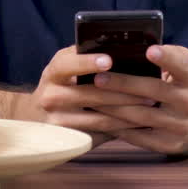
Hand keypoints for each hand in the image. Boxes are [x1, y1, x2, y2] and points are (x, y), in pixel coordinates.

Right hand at [29, 46, 154, 145]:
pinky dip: (121, 127)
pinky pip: (100, 133)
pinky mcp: (68, 139)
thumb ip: (84, 58)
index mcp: (53, 73)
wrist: (37, 116)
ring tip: (150, 104)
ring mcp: (57, 121)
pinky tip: (139, 121)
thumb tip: (120, 49)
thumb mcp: (66, 69)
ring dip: (128, 111)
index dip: (87, 62)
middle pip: (89, 94)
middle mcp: (50, 96)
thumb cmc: (63, 85)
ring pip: (98, 117)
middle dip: (123, 91)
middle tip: (149, 89)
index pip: (67, 64)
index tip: (109, 60)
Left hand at [89, 45, 187, 155]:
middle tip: (98, 78)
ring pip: (141, 116)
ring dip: (113, 107)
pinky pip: (138, 137)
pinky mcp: (169, 145)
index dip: (166, 58)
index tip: (150, 50)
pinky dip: (118, 128)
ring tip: (91, 98)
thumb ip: (168, 55)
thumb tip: (136, 46)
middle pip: (153, 91)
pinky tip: (100, 119)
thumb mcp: (187, 68)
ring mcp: (180, 126)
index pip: (181, 66)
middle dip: (123, 84)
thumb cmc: (186, 87)